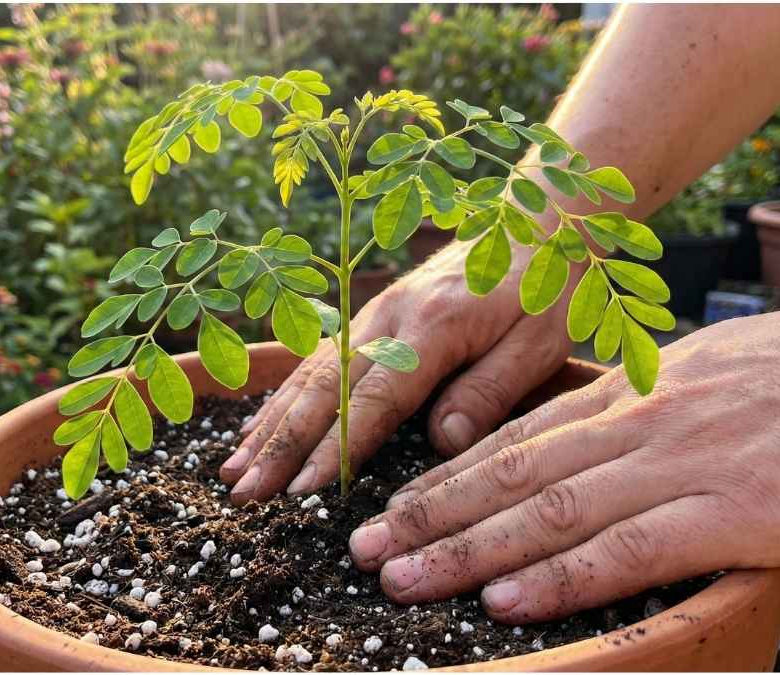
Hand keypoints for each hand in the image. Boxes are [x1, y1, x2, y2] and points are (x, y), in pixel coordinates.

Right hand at [220, 241, 575, 503]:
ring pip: (309, 375)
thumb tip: (442, 442)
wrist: (531, 225)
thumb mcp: (541, 341)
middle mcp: (388, 317)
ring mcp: (372, 314)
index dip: (335, 447)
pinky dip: (283, 398)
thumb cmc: (545, 288)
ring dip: (269, 424)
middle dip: (281, 443)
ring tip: (234, 470)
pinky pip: (316, 362)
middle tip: (246, 492)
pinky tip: (257, 428)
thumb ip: (491, 390)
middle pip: (324, 388)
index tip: (300, 489)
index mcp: (432, 326)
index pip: (374, 398)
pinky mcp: (369, 318)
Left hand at [348, 280, 779, 623]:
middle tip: (364, 549)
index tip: (394, 508)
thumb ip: (648, 412)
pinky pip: (630, 547)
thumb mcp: (712, 377)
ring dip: (468, 550)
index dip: (448, 479)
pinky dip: (563, 576)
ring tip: (401, 578)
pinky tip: (507, 597)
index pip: (519, 439)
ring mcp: (684, 464)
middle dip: (431, 516)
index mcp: (638, 393)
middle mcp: (642, 424)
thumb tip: (591, 447)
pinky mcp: (736, 512)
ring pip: (550, 511)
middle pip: (513, 474)